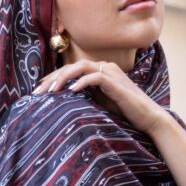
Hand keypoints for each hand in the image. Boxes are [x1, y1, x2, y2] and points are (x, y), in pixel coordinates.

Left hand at [32, 58, 163, 137]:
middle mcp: (104, 67)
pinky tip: (70, 92)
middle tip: (37, 92)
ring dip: (62, 78)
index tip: (39, 89)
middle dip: (52, 78)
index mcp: (100, 71)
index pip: (71, 70)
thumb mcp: (100, 104)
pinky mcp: (115, 82)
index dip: (53, 77)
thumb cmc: (125, 113)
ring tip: (51, 91)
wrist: (148, 117)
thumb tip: (64, 103)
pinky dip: (81, 82)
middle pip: (71, 67)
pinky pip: (94, 77)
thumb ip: (86, 98)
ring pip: (80, 67)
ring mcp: (110, 72)